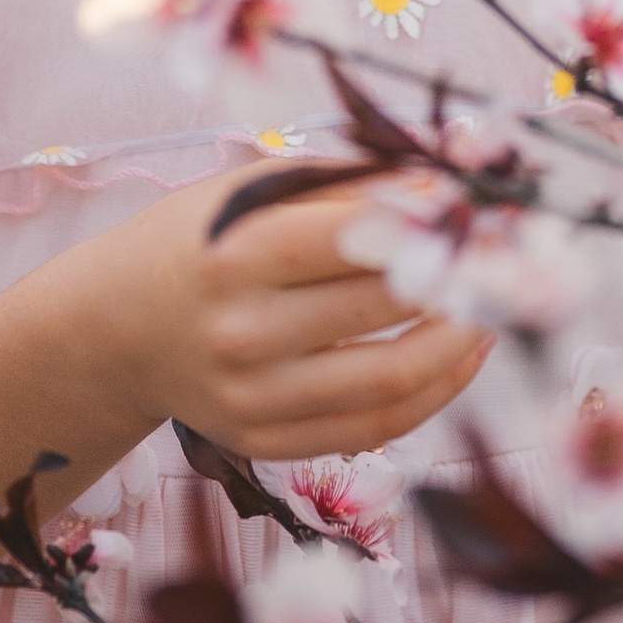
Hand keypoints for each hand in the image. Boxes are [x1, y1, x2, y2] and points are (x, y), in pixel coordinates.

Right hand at [77, 168, 492, 466]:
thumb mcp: (249, 194)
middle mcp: (240, 332)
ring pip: (390, 381)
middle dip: (459, 274)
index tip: (474, 200)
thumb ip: (344, 186)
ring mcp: (252, 397)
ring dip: (460, 341)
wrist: (116, 329)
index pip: (350, 235)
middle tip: (506, 250)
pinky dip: (432, 393)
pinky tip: (458, 353)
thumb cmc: (197, 242)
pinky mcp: (265, 441)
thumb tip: (450, 180)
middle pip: (380, 306)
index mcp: (233, 255)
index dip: (426, 217)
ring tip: (491, 305)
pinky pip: (373, 428)